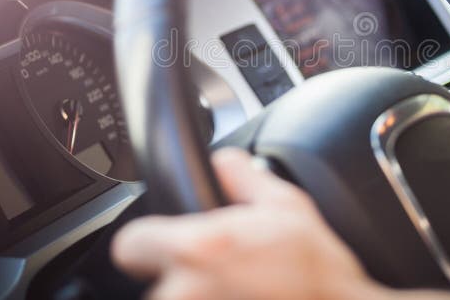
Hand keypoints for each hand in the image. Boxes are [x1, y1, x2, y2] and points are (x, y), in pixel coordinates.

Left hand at [111, 148, 383, 299]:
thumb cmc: (320, 276)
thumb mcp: (290, 207)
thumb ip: (244, 177)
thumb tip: (224, 162)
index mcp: (199, 249)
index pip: (129, 244)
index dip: (148, 242)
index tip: (162, 247)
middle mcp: (185, 293)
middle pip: (154, 284)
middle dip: (184, 279)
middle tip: (224, 276)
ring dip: (197, 298)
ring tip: (239, 294)